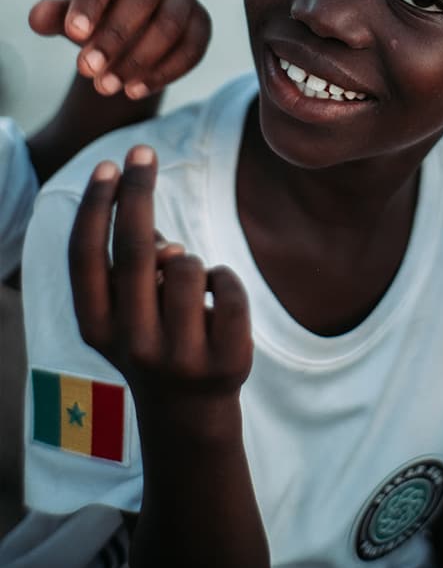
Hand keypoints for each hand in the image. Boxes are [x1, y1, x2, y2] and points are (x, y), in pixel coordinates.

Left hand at [29, 0, 210, 99]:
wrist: (128, 35)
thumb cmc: (95, 18)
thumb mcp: (70, 17)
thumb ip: (54, 15)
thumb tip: (38, 16)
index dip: (90, 0)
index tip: (74, 34)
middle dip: (115, 35)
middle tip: (87, 69)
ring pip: (170, 24)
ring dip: (138, 60)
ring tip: (107, 86)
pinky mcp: (201, 23)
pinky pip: (192, 47)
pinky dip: (164, 72)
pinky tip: (135, 90)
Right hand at [69, 146, 252, 436]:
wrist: (187, 416)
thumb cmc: (154, 339)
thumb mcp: (128, 311)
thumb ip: (133, 269)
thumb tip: (159, 238)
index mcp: (97, 328)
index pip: (87, 257)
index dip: (97, 206)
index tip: (109, 164)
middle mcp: (132, 344)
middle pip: (135, 248)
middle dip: (138, 190)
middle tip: (142, 152)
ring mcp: (180, 356)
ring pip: (189, 264)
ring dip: (192, 259)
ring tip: (191, 290)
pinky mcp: (225, 361)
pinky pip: (230, 284)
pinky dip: (227, 279)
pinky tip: (219, 303)